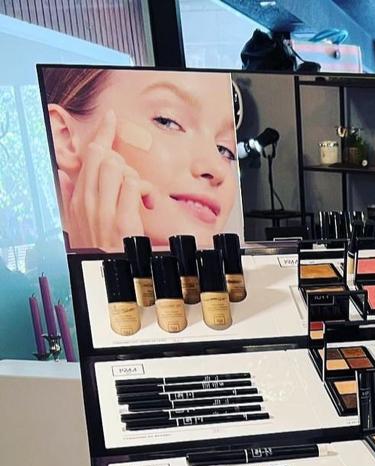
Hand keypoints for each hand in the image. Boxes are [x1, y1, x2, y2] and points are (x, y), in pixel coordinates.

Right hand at [64, 110, 157, 249]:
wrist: (107, 275)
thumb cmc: (98, 249)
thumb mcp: (79, 223)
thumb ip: (71, 197)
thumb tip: (64, 176)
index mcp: (78, 198)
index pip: (89, 155)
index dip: (102, 133)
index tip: (112, 118)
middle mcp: (87, 201)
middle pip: (103, 156)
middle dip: (122, 161)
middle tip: (131, 182)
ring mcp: (104, 210)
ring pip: (117, 166)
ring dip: (133, 175)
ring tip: (138, 195)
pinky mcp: (122, 221)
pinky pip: (132, 185)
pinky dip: (144, 189)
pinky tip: (147, 203)